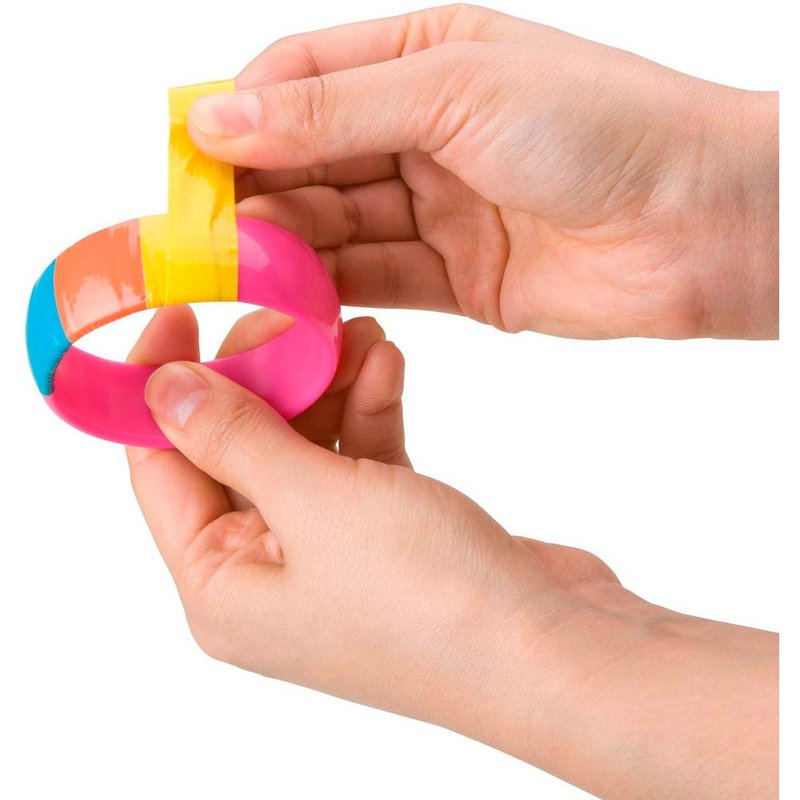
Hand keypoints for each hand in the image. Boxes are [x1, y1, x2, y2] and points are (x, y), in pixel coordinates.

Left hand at [126, 307, 776, 799]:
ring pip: (304, 446)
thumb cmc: (426, 600)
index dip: (160, 388)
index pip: (159, 469)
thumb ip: (235, 438)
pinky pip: (358, 457)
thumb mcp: (313, 502)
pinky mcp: (384, 533)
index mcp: (221, 588)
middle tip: (288, 314)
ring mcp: (330, 553)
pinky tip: (388, 363)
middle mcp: (266, 574)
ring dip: (326, 384)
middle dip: (263, 376)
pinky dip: (369, 411)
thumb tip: (160, 389)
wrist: (551, 646)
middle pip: (236, 450)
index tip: (181, 314)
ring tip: (354, 327)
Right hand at [186, 4, 777, 339]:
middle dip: (259, 194)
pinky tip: (294, 297)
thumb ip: (333, 109)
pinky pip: (378, 279)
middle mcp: (427, 132)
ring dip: (290, 246)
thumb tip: (220, 115)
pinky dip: (335, 289)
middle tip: (206, 232)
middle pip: (314, 160)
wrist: (697, 222)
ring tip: (240, 268)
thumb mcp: (453, 92)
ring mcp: (442, 208)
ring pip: (340, 226)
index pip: (302, 78)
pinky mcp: (460, 277)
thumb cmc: (599, 126)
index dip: (241, 116)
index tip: (190, 160)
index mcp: (423, 60)